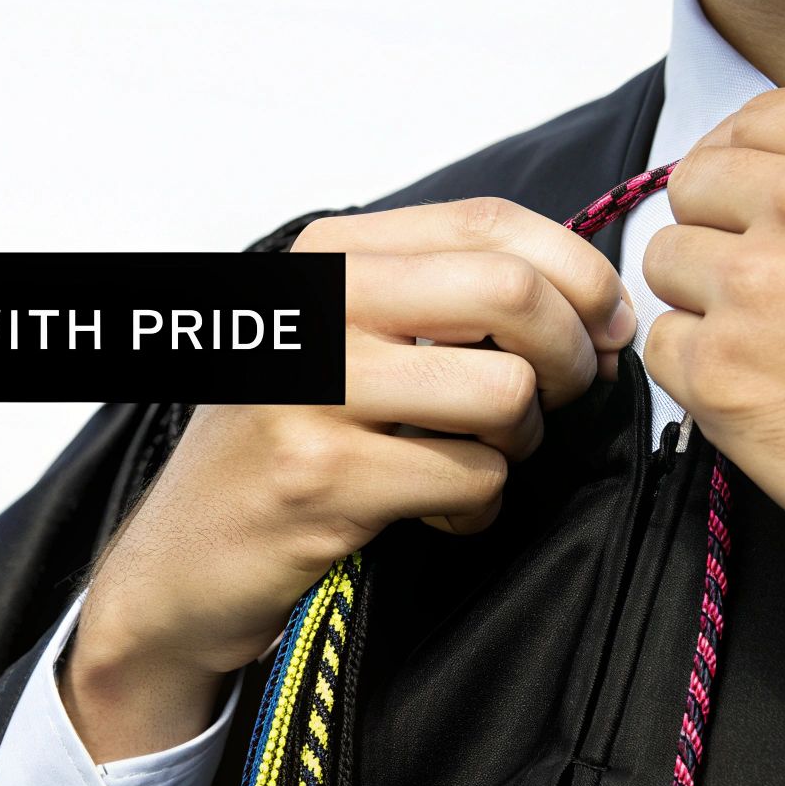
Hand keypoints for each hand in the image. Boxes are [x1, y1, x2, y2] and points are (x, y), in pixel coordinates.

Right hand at [64, 198, 631, 759]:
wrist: (179, 563)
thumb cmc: (281, 444)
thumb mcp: (343, 341)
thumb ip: (442, 300)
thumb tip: (592, 303)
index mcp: (328, 255)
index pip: (490, 222)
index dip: (578, 273)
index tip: (605, 326)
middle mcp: (314, 306)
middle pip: (510, 292)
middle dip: (571, 354)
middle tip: (561, 399)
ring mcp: (311, 392)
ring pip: (503, 391)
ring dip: (521, 441)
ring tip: (480, 460)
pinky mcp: (321, 478)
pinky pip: (470, 479)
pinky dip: (479, 508)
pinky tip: (440, 515)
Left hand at [643, 89, 784, 667]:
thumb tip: (784, 186)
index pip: (755, 120)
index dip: (739, 166)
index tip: (743, 202)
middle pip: (695, 184)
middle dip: (715, 230)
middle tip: (759, 288)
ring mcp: (760, 284)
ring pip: (666, 262)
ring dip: (702, 301)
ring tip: (773, 349)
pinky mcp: (723, 374)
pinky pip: (663, 347)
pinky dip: (697, 373)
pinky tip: (765, 397)